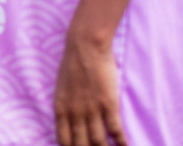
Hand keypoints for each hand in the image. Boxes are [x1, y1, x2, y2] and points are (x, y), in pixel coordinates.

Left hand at [54, 26, 124, 145]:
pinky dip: (121, 141)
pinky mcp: (108, 104)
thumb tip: (70, 119)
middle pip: (81, 144)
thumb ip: (66, 105)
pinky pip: (115, 130)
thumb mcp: (61, 87)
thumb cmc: (72, 64)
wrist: (85, 47)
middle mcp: (75, 112)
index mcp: (60, 108)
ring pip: (99, 141)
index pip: (63, 140)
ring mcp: (92, 109)